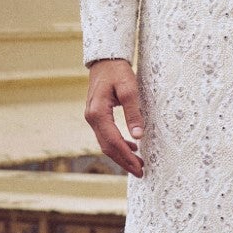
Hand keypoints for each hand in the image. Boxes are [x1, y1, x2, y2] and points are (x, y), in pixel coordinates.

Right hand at [84, 58, 144, 176]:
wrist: (105, 60)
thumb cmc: (118, 72)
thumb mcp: (129, 89)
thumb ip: (133, 113)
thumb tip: (138, 136)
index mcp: (98, 113)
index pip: (113, 141)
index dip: (126, 156)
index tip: (139, 167)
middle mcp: (92, 118)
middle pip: (107, 147)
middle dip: (124, 161)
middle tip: (140, 172)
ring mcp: (92, 118)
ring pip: (106, 143)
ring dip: (121, 155)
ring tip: (138, 163)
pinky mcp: (96, 116)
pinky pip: (106, 135)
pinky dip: (118, 144)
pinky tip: (132, 147)